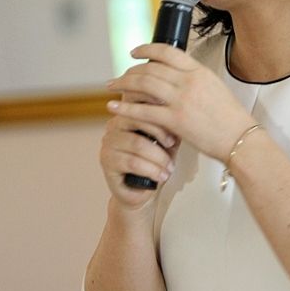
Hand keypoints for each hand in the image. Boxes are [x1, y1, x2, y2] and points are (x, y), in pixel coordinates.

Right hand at [100, 90, 179, 207]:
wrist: (141, 192)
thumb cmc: (156, 163)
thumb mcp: (167, 141)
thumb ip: (170, 125)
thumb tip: (183, 110)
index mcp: (128, 113)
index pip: (136, 98)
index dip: (153, 99)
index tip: (172, 107)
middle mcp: (114, 125)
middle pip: (137, 118)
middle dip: (160, 131)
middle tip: (172, 144)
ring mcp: (108, 142)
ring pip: (138, 143)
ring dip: (159, 157)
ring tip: (169, 168)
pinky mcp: (106, 162)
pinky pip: (132, 162)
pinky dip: (152, 170)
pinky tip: (161, 176)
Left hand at [106, 43, 252, 163]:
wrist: (240, 138)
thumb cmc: (230, 117)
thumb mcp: (215, 87)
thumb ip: (195, 79)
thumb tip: (176, 76)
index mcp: (199, 71)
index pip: (167, 51)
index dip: (147, 49)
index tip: (135, 52)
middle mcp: (189, 81)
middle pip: (150, 68)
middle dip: (130, 71)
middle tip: (120, 76)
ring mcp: (181, 100)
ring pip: (143, 85)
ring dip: (123, 85)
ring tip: (112, 87)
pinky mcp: (176, 120)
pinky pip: (143, 112)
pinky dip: (125, 109)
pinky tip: (114, 109)